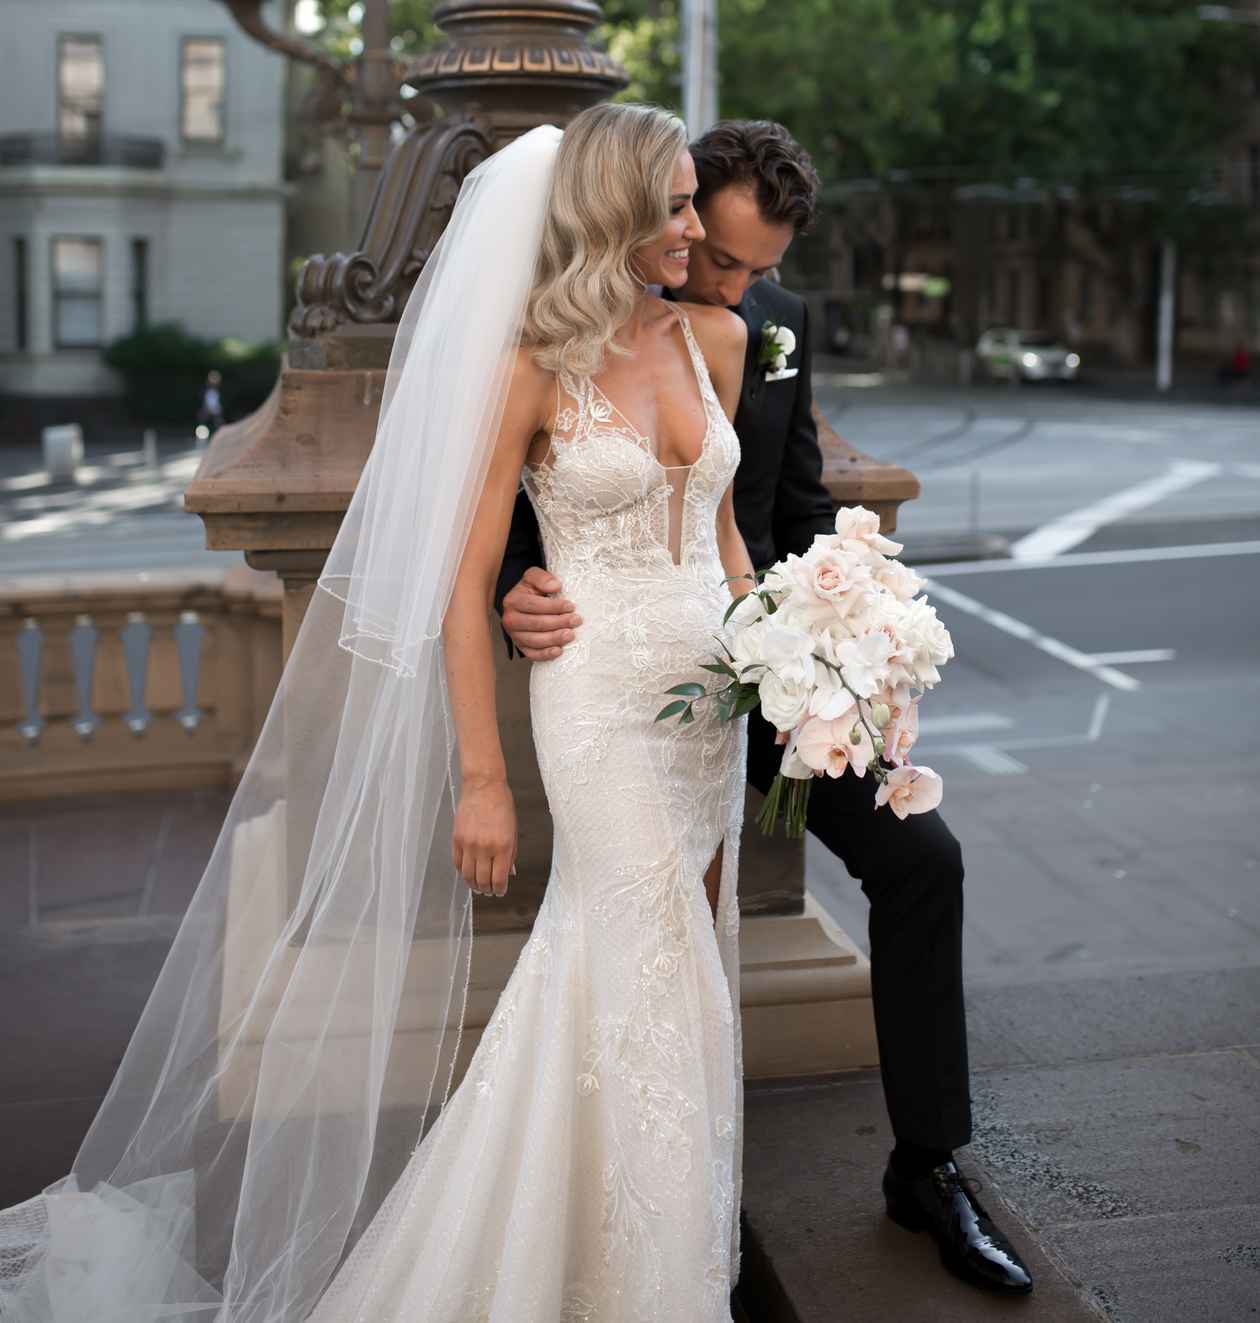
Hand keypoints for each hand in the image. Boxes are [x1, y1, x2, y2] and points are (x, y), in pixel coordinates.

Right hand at [452, 777, 516, 897]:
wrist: (483, 786)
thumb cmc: (502, 806)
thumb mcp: (513, 831)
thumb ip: (511, 854)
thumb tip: (509, 874)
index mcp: (503, 846)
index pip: (499, 879)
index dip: (499, 890)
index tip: (500, 892)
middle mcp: (485, 848)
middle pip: (482, 880)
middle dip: (486, 890)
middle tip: (489, 891)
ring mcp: (469, 844)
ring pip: (468, 875)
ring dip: (473, 884)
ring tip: (478, 886)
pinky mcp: (457, 839)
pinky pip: (458, 863)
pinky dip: (462, 872)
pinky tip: (468, 872)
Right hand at [501, 566, 582, 659]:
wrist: (525, 603)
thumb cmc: (532, 590)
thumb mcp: (534, 577)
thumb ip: (542, 578)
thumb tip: (555, 586)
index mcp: (512, 601)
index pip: (534, 605)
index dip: (554, 606)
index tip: (571, 606)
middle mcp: (510, 620)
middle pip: (536, 624)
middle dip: (559, 622)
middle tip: (576, 620)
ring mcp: (515, 635)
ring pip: (535, 641)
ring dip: (555, 639)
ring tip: (571, 635)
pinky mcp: (521, 647)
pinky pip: (532, 654)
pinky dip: (546, 654)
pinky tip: (559, 651)